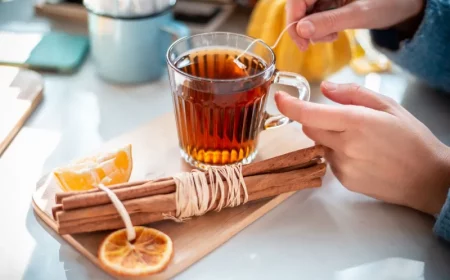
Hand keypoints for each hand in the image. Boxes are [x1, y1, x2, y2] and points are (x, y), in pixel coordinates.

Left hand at [275, 82, 449, 214]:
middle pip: (309, 128)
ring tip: (361, 142)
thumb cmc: (411, 139)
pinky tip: (362, 156)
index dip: (289, 106)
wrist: (427, 178)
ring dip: (329, 138)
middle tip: (343, 120)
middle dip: (316, 119)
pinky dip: (338, 155)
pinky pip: (329, 161)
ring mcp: (343, 166)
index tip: (279, 98)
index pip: (309, 113)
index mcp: (355, 122)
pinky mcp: (344, 181)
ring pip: (319, 145)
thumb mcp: (388, 106)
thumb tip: (326, 88)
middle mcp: (344, 145)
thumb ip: (353, 93)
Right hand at [286, 0, 423, 49]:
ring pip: (304, 15)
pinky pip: (314, 18)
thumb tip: (301, 31)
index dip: (294, 21)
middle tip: (313, 44)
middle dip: (304, 29)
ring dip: (313, 31)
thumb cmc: (387, 2)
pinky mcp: (327, 3)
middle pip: (298, 8)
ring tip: (333, 36)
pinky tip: (333, 32)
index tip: (301, 43)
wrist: (403, 4)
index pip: (296, 0)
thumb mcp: (358, 14)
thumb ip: (328, 22)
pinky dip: (319, 30)